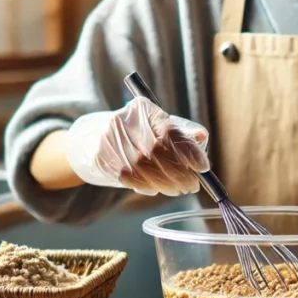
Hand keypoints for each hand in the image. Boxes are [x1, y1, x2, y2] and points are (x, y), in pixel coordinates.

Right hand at [65, 97, 209, 195]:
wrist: (94, 139)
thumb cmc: (136, 134)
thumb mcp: (158, 126)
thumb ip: (181, 133)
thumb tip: (201, 138)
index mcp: (143, 109)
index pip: (170, 131)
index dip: (189, 151)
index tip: (203, 167)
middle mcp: (125, 122)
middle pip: (157, 152)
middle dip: (180, 173)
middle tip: (193, 185)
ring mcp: (110, 141)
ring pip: (144, 169)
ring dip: (167, 184)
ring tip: (179, 189)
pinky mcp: (103, 160)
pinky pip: (131, 179)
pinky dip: (149, 187)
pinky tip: (158, 189)